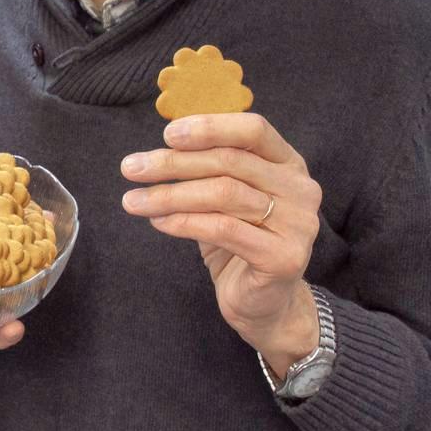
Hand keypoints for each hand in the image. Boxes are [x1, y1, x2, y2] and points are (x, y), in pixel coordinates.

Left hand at [120, 113, 322, 374]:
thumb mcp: (224, 195)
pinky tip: (158, 222)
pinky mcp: (283, 257)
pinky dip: (184, 222)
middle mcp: (300, 189)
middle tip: (130, 168)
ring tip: (133, 200)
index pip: (253, 129)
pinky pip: (223, 229)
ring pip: (223, 194)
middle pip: (229, 162)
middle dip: (173, 163)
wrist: (263, 303)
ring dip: (169, 194)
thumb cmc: (238, 239)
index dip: (210, 127)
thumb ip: (206, 166)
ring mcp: (297, 224)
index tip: (167, 134)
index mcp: (288, 163)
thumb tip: (164, 142)